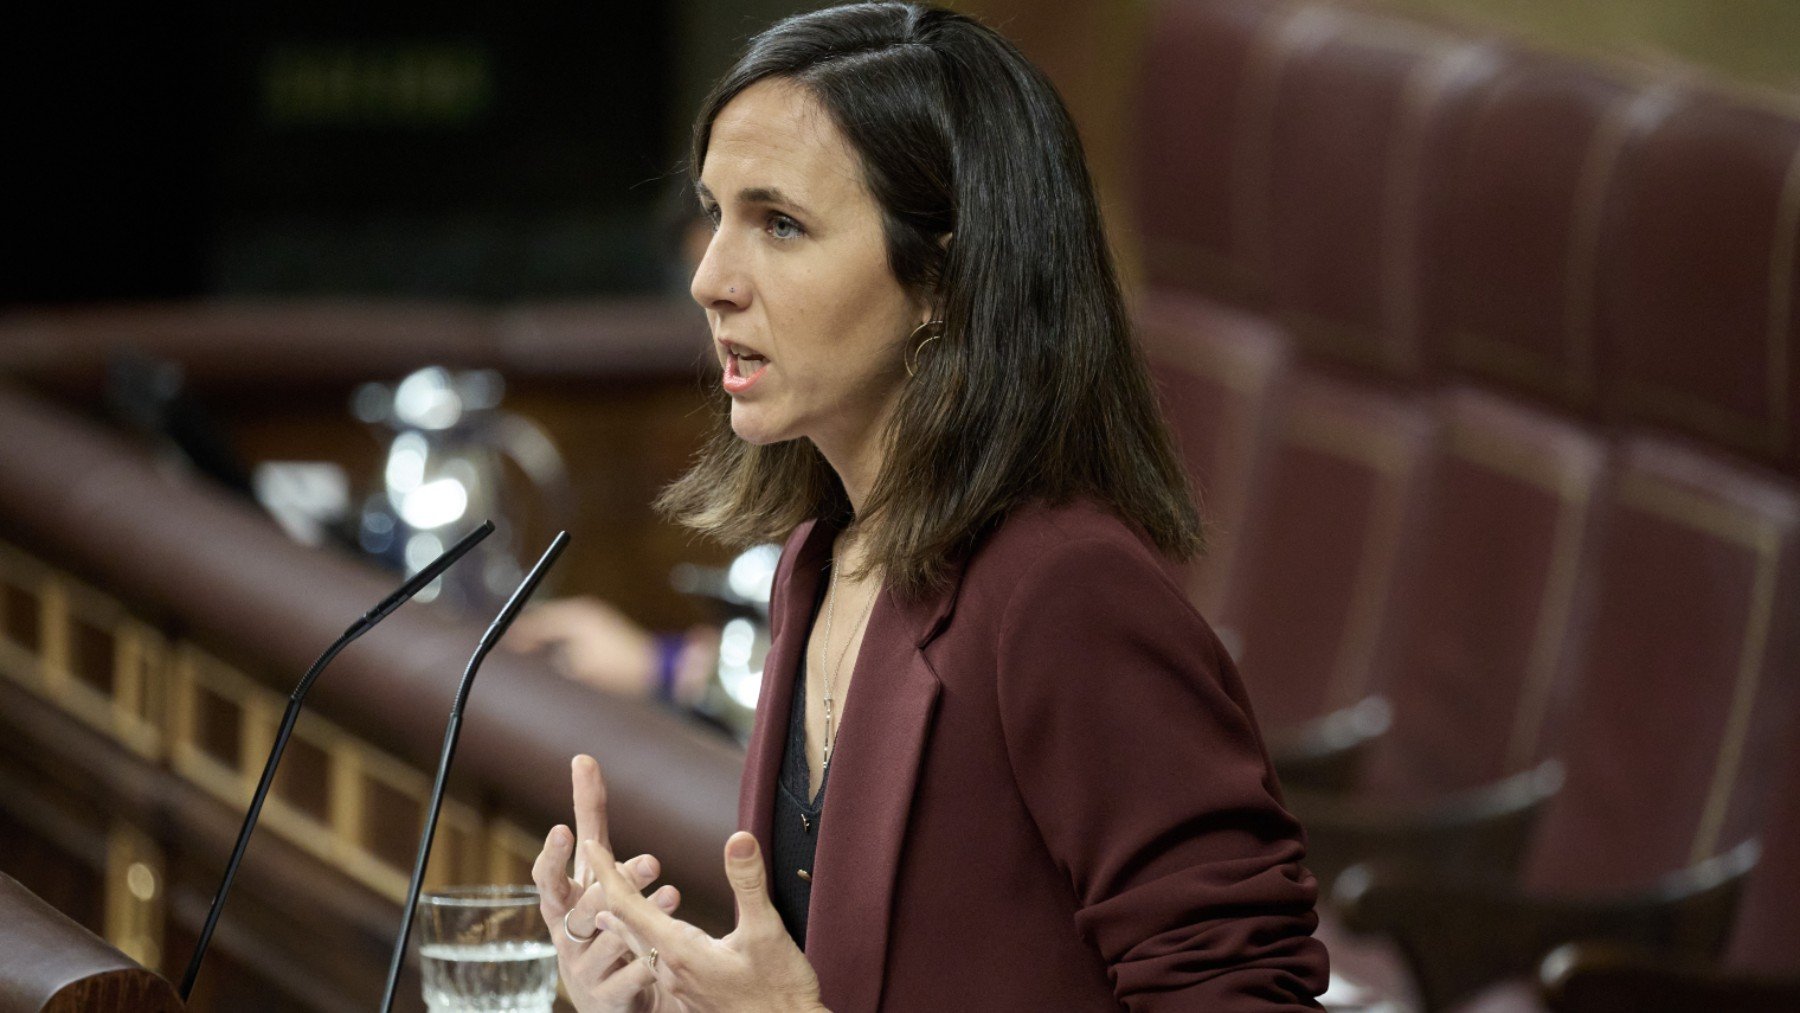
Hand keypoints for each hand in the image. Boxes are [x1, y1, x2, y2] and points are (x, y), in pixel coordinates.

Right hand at [507, 597, 657, 697]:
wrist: (650, 666)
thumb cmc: (616, 666)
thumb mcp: (578, 665)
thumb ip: (556, 654)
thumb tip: (543, 651)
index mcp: (575, 616)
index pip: (539, 620)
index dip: (522, 632)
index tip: (510, 643)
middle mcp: (584, 610)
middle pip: (548, 615)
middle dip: (533, 630)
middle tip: (518, 645)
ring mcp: (595, 615)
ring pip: (561, 621)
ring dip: (548, 633)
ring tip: (534, 647)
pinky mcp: (603, 623)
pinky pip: (573, 626)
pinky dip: (562, 635)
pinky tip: (560, 649)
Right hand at [533, 755, 683, 1011]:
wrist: (609, 994)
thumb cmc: (598, 915)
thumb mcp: (595, 869)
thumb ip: (589, 818)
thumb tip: (583, 758)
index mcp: (562, 903)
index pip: (548, 879)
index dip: (553, 857)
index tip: (562, 830)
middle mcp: (566, 934)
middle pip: (578, 908)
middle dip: (610, 883)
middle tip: (651, 858)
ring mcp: (583, 968)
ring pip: (607, 939)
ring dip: (642, 915)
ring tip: (673, 893)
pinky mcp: (607, 998)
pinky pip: (628, 978)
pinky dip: (646, 961)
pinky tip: (665, 947)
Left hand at [586, 832, 826, 1012]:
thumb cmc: (779, 990)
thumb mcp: (767, 931)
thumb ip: (749, 884)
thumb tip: (738, 839)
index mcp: (681, 951)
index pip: (629, 906)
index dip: (609, 873)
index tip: (589, 846)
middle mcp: (670, 970)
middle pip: (625, 924)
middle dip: (609, 889)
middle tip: (594, 860)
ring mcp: (678, 986)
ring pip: (637, 943)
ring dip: (622, 914)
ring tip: (609, 894)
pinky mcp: (690, 994)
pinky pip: (651, 958)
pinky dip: (640, 934)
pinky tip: (645, 935)